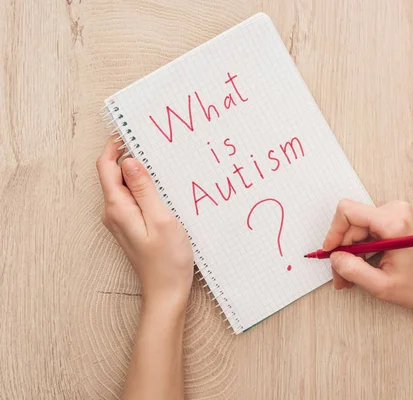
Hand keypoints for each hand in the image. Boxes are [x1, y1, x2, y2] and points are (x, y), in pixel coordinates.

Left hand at [96, 138, 193, 308]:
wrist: (166, 292)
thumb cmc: (167, 260)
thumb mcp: (161, 218)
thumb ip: (144, 189)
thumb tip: (129, 161)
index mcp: (118, 207)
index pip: (107, 167)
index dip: (115, 146)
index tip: (130, 130)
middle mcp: (113, 212)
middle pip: (113, 174)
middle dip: (127, 155)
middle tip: (151, 141)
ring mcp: (121, 220)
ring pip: (124, 186)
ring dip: (137, 172)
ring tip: (159, 160)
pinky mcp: (130, 226)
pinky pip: (132, 199)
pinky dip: (143, 187)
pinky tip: (161, 186)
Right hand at [323, 199, 412, 309]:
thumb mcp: (381, 286)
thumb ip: (353, 271)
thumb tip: (334, 258)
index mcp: (394, 223)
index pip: (349, 211)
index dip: (334, 232)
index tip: (330, 252)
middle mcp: (396, 211)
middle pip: (351, 223)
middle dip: (342, 250)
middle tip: (340, 276)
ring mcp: (395, 212)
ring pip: (355, 227)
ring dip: (349, 252)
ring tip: (350, 276)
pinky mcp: (393, 217)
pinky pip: (364, 228)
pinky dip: (358, 248)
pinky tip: (361, 266)